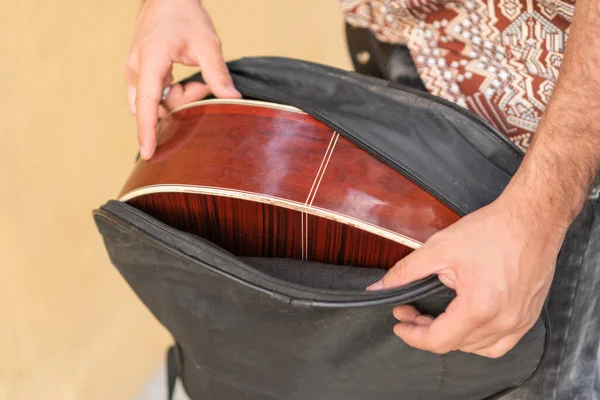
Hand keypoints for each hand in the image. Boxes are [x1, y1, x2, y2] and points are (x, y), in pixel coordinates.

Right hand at [125, 0, 240, 159]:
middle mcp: (137, 68)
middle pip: (153, 107)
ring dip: (177, 99)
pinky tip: (187, 80)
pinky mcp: (139, 70)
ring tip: (198, 82)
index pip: (148, 103)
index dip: (147, 131)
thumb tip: (232, 99)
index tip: (148, 153)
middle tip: (202, 88)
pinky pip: (153, 95)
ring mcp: (135, 70)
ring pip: (154, 103)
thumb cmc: (184, 15)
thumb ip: (217, 74)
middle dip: (179, 107)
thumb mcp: (208, 44)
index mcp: (151, 60)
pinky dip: (171, 94)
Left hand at [367, 191, 567, 357]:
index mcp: (478, 308)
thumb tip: (381, 286)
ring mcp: (519, 321)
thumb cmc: (493, 230)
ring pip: (478, 347)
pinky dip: (479, 339)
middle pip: (455, 344)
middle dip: (426, 330)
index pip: (438, 340)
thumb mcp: (439, 248)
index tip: (400, 324)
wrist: (531, 219)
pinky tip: (465, 324)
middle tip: (411, 311)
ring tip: (435, 318)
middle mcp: (502, 321)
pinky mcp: (528, 316)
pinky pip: (500, 342)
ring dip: (452, 336)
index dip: (412, 335)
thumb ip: (406, 271)